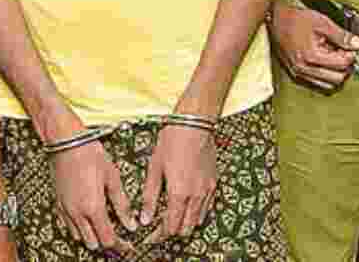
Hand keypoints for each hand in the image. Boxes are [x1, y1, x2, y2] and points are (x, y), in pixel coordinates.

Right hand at [49, 138, 135, 251]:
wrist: (66, 143)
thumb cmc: (90, 155)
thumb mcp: (113, 178)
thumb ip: (122, 205)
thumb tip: (131, 223)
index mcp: (93, 208)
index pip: (108, 239)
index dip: (120, 246)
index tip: (129, 247)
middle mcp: (77, 213)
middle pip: (93, 243)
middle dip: (107, 244)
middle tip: (119, 239)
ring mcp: (65, 210)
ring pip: (79, 237)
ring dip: (92, 237)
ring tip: (104, 230)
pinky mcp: (58, 204)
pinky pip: (68, 226)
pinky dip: (79, 229)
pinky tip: (88, 221)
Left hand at [139, 124, 217, 243]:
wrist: (195, 123)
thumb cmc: (172, 141)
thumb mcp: (154, 168)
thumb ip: (150, 197)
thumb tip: (145, 218)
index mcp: (178, 193)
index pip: (169, 227)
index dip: (159, 235)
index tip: (151, 235)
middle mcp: (195, 195)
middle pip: (185, 228)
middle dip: (172, 232)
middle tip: (160, 228)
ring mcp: (207, 189)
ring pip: (198, 220)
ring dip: (185, 224)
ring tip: (173, 218)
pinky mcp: (214, 182)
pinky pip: (207, 207)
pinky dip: (197, 213)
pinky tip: (188, 207)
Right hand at [269, 0, 358, 88]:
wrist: (276, 21)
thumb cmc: (297, 20)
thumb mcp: (322, 23)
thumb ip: (341, 36)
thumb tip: (357, 44)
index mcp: (312, 56)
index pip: (342, 65)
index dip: (351, 55)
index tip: (351, 46)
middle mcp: (305, 69)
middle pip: (337, 78)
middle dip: (345, 66)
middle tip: (343, 51)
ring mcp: (300, 74)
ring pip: (329, 84)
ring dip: (336, 72)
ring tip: (333, 56)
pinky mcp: (296, 75)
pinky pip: (318, 83)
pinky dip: (326, 75)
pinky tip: (325, 61)